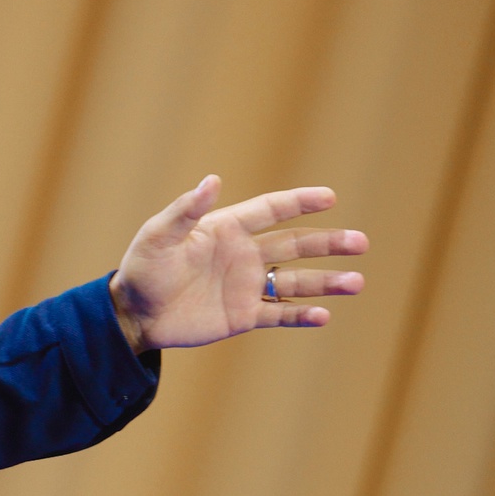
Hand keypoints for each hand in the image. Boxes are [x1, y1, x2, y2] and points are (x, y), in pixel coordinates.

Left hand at [108, 176, 366, 350]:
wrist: (133, 314)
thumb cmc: (142, 269)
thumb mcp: (158, 236)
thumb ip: (186, 210)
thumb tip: (213, 179)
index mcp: (227, 229)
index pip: (272, 210)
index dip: (300, 202)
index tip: (330, 197)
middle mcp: (244, 255)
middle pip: (295, 245)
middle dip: (328, 243)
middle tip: (360, 242)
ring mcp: (246, 286)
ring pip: (295, 281)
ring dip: (326, 282)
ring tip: (356, 282)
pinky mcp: (243, 316)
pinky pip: (278, 314)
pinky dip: (301, 315)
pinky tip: (323, 315)